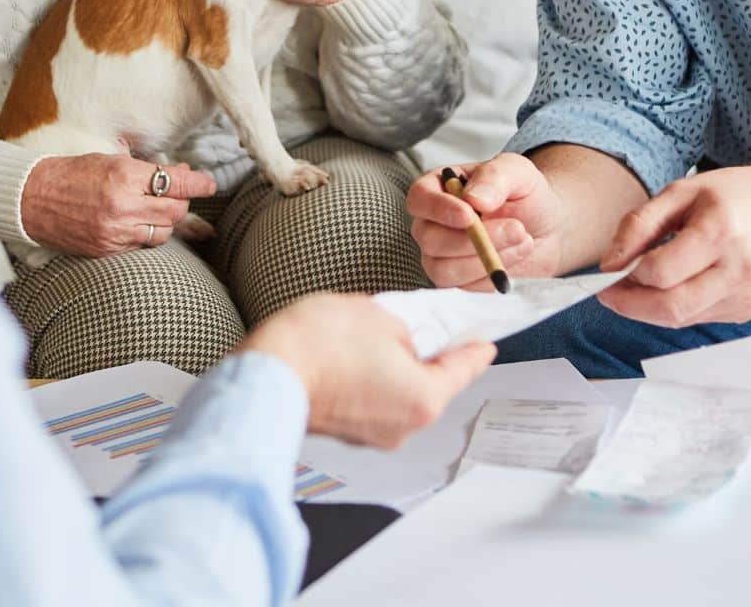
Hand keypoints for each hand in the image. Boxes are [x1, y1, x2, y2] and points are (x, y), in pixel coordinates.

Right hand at [19, 155, 216, 256]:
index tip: (209, 184)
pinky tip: (137, 223)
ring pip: (163, 232)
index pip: (175, 181)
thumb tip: (182, 173)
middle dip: (182, 201)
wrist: (32, 199)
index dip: (198, 183)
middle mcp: (122, 206)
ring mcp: (115, 232)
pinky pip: (142, 245)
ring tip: (155, 208)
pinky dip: (146, 234)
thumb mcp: (110, 160)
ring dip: (166, 221)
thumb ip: (147, 170)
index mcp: (123, 176)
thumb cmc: (71, 174)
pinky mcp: (107, 250)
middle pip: (176, 210)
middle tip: (177, 193)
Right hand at [240, 293, 494, 447]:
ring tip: (369, 336)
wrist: (265, 373)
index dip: (475, 347)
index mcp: (424, 398)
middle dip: (425, 353)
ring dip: (393, 367)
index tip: (485, 341)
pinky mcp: (348, 432)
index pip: (464, 368)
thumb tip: (411, 336)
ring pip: (400, 393)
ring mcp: (374, 435)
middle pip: (431, 383)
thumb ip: (409, 327)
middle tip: (416, 323)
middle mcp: (405, 425)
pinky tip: (350, 357)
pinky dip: (370, 381)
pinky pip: (373, 402)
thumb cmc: (317, 345)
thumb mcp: (378, 315)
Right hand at [405, 153, 571, 289]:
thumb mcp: (517, 172)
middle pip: (429, 239)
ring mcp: (442, 256)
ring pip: (443, 269)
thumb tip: (473, 199)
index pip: (419, 199)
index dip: (439, 209)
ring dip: (486, 259)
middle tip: (516, 227)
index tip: (469, 215)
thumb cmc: (526, 195)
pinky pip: (465, 288)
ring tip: (522, 239)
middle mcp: (433, 223)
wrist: (548, 227)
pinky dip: (493, 275)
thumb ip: (494, 177)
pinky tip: (515, 255)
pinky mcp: (459, 281)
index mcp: (439, 188)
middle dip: (474, 240)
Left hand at [595, 160, 750, 327]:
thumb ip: (640, 224)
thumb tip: (609, 262)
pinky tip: (675, 286)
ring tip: (639, 285)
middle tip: (610, 293)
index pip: (660, 272)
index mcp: (720, 231)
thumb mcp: (684, 191)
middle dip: (630, 305)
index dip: (626, 276)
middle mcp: (739, 269)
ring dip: (650, 309)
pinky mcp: (750, 310)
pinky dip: (677, 306)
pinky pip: (700, 318)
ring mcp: (747, 295)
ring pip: (683, 318)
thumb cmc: (741, 195)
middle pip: (670, 308)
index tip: (609, 270)